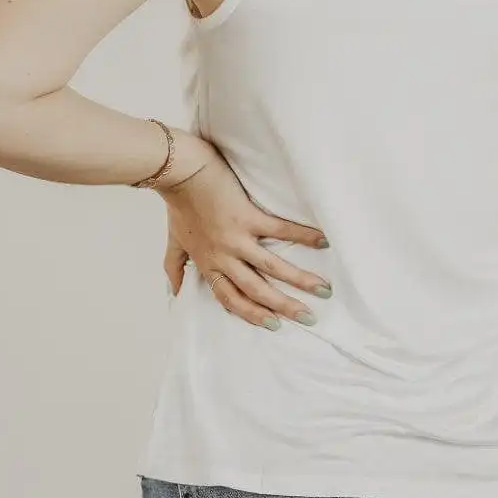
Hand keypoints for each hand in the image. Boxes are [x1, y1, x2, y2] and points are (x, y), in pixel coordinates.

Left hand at [160, 146, 330, 328]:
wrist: (179, 173)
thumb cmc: (178, 204)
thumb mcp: (174, 241)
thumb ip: (174, 267)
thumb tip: (174, 291)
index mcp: (208, 265)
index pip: (231, 299)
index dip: (252, 314)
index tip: (274, 325)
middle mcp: (223, 258)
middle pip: (256, 290)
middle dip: (284, 307)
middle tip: (308, 317)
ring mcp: (236, 239)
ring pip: (271, 267)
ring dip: (300, 280)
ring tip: (323, 290)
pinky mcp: (247, 217)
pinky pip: (279, 230)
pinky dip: (302, 236)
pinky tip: (323, 242)